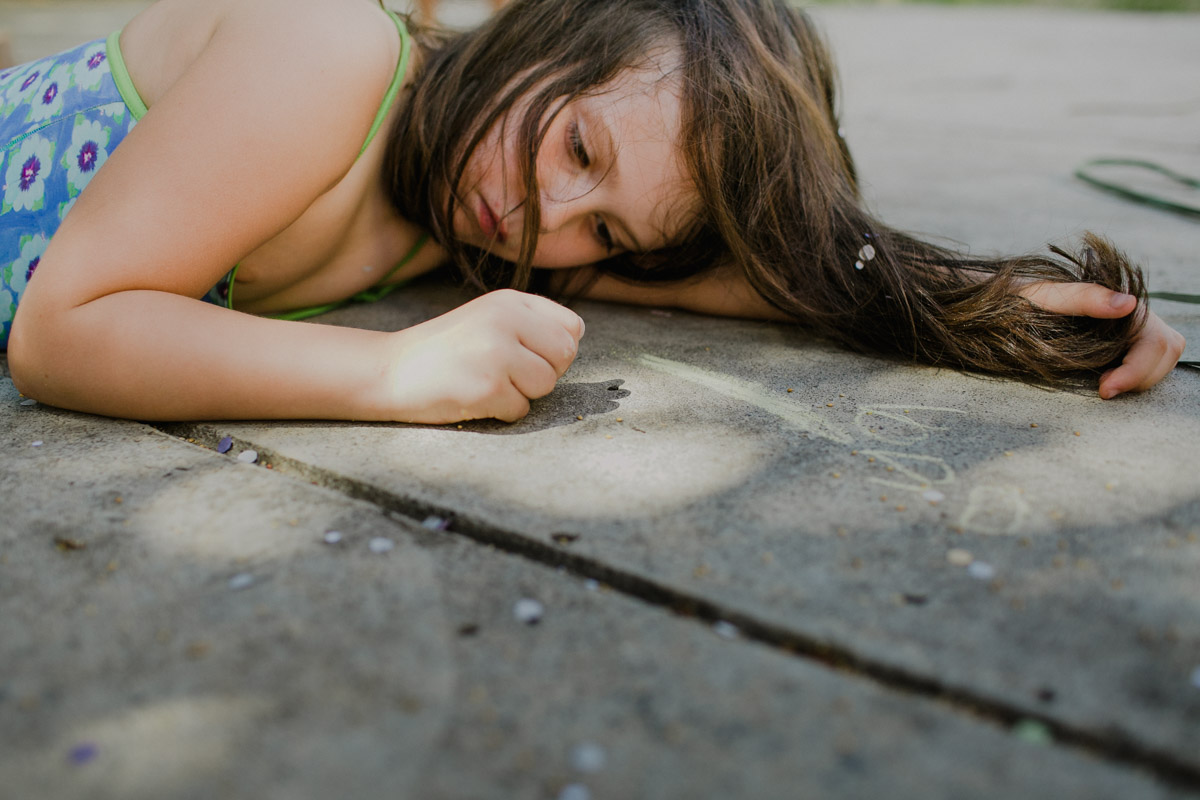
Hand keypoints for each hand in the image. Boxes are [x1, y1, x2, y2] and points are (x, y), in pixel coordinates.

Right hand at [382, 289, 584, 422]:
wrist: (388, 370)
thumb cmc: (446, 349)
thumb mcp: (488, 318)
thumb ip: (531, 322)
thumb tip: (576, 336)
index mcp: (510, 300)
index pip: (571, 327)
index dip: (555, 348)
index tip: (525, 353)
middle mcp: (506, 320)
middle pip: (564, 358)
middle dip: (542, 373)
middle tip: (505, 372)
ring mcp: (496, 354)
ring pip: (546, 386)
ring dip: (521, 393)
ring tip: (485, 381)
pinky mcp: (486, 388)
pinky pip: (521, 409)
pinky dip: (501, 412)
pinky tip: (473, 397)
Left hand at [1019, 282, 1185, 398]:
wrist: (1009, 303)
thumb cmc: (1023, 298)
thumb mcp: (1047, 295)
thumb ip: (1085, 297)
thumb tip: (1129, 302)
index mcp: (1123, 303)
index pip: (1157, 343)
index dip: (1136, 371)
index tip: (1104, 389)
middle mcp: (1134, 315)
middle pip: (1165, 352)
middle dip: (1140, 377)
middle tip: (1103, 389)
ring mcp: (1131, 330)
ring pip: (1160, 359)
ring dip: (1139, 378)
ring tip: (1104, 383)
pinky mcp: (1122, 343)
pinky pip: (1145, 363)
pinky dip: (1133, 376)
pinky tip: (1107, 378)